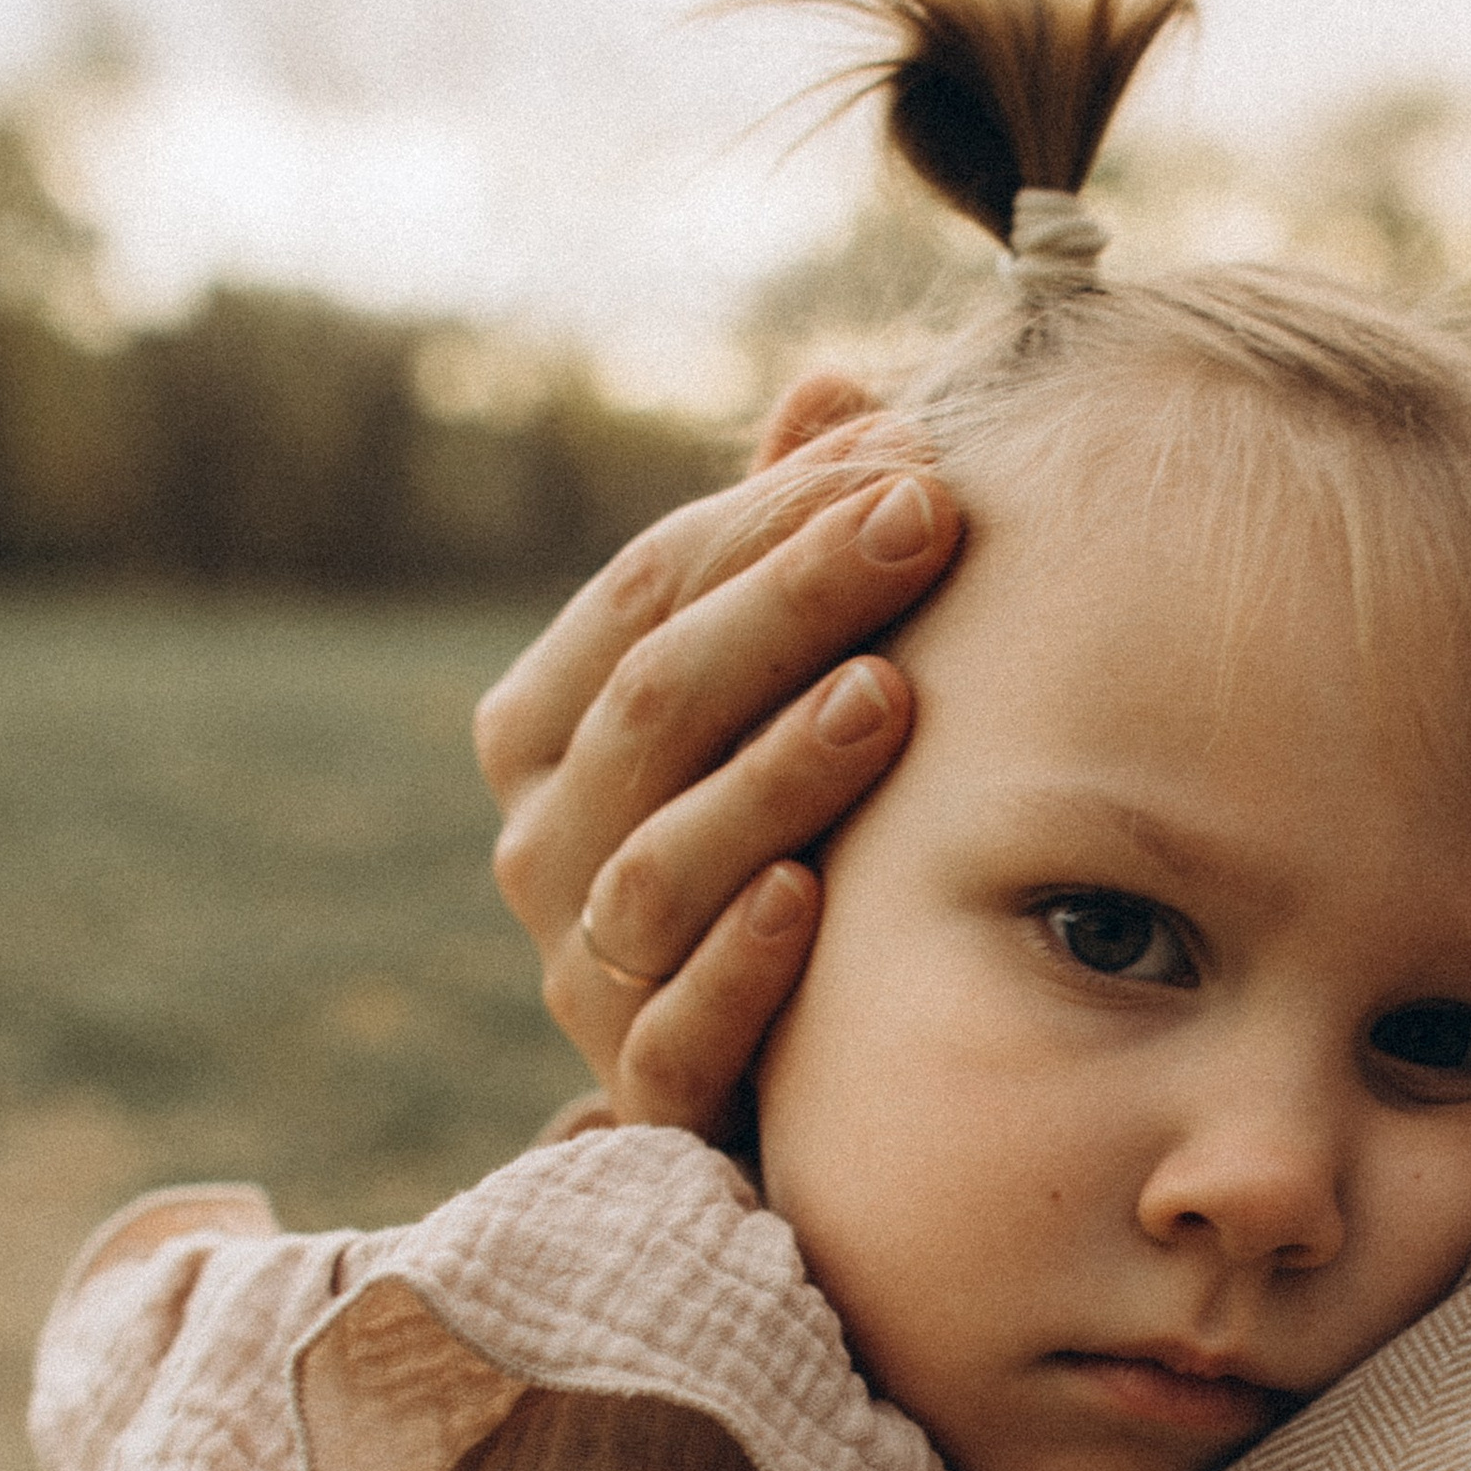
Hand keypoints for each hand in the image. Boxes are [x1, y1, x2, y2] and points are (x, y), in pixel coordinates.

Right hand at [475, 373, 963, 1130]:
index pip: (646, 591)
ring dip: (775, 775)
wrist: (780, 1073)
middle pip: (655, 704)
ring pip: (660, 862)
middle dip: (792, 602)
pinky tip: (816, 896)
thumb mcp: (785, 687)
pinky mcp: (652, 1088)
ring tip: (890, 694)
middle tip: (925, 523)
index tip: (908, 457)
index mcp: (553, 728)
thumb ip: (791, 548)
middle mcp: (545, 845)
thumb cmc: (791, 835)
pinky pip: (680, 1028)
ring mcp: (588, 972)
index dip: (772, 517)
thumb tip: (842, 383)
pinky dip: (741, 962)